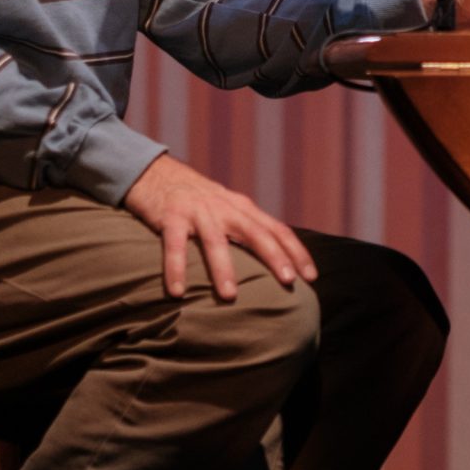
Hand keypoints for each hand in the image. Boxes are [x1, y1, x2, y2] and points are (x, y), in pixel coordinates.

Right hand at [122, 153, 315, 301]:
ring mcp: (198, 211)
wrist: (157, 173)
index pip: (277, 229)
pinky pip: (174, 246)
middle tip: (288, 282)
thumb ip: (249, 230)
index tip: (312, 277)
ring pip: (215, 241)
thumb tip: (276, 263)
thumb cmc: (198, 200)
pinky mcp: (171, 216)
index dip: (296, 252)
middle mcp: (225, 208)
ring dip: (224, 269)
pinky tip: (177, 292)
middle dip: (274, 257)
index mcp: (243, 209)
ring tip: (230, 296)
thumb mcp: (228, 209)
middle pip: (256, 233)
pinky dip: (176, 268)